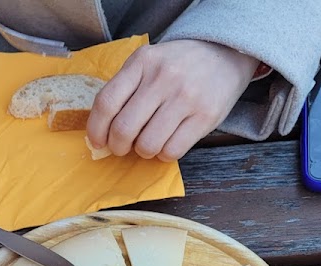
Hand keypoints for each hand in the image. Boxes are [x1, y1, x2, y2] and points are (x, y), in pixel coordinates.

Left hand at [87, 40, 259, 161]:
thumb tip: (103, 131)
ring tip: (149, 142)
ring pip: (148, 145)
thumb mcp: (149, 62)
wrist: (224, 55)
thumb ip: (126, 88)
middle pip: (124, 129)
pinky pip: (172, 151)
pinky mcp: (205, 116)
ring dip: (144, 152)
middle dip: (118, 147)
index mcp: (142, 62)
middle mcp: (163, 78)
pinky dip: (164, 155)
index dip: (96, 129)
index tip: (97, 141)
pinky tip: (167, 143)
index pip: (106, 102)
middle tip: (123, 147)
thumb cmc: (178, 65)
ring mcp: (185, 98)